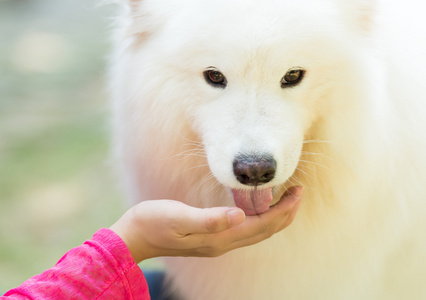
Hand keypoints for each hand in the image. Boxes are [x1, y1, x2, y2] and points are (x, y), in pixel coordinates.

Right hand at [110, 186, 302, 263]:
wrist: (134, 237)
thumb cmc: (153, 222)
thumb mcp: (179, 217)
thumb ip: (209, 219)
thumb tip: (240, 217)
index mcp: (219, 238)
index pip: (263, 225)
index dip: (284, 210)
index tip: (298, 192)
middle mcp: (223, 243)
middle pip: (265, 231)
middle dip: (285, 213)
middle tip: (299, 192)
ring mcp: (217, 242)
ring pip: (257, 232)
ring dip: (275, 216)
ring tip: (286, 199)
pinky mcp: (210, 237)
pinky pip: (245, 230)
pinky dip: (260, 218)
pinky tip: (258, 207)